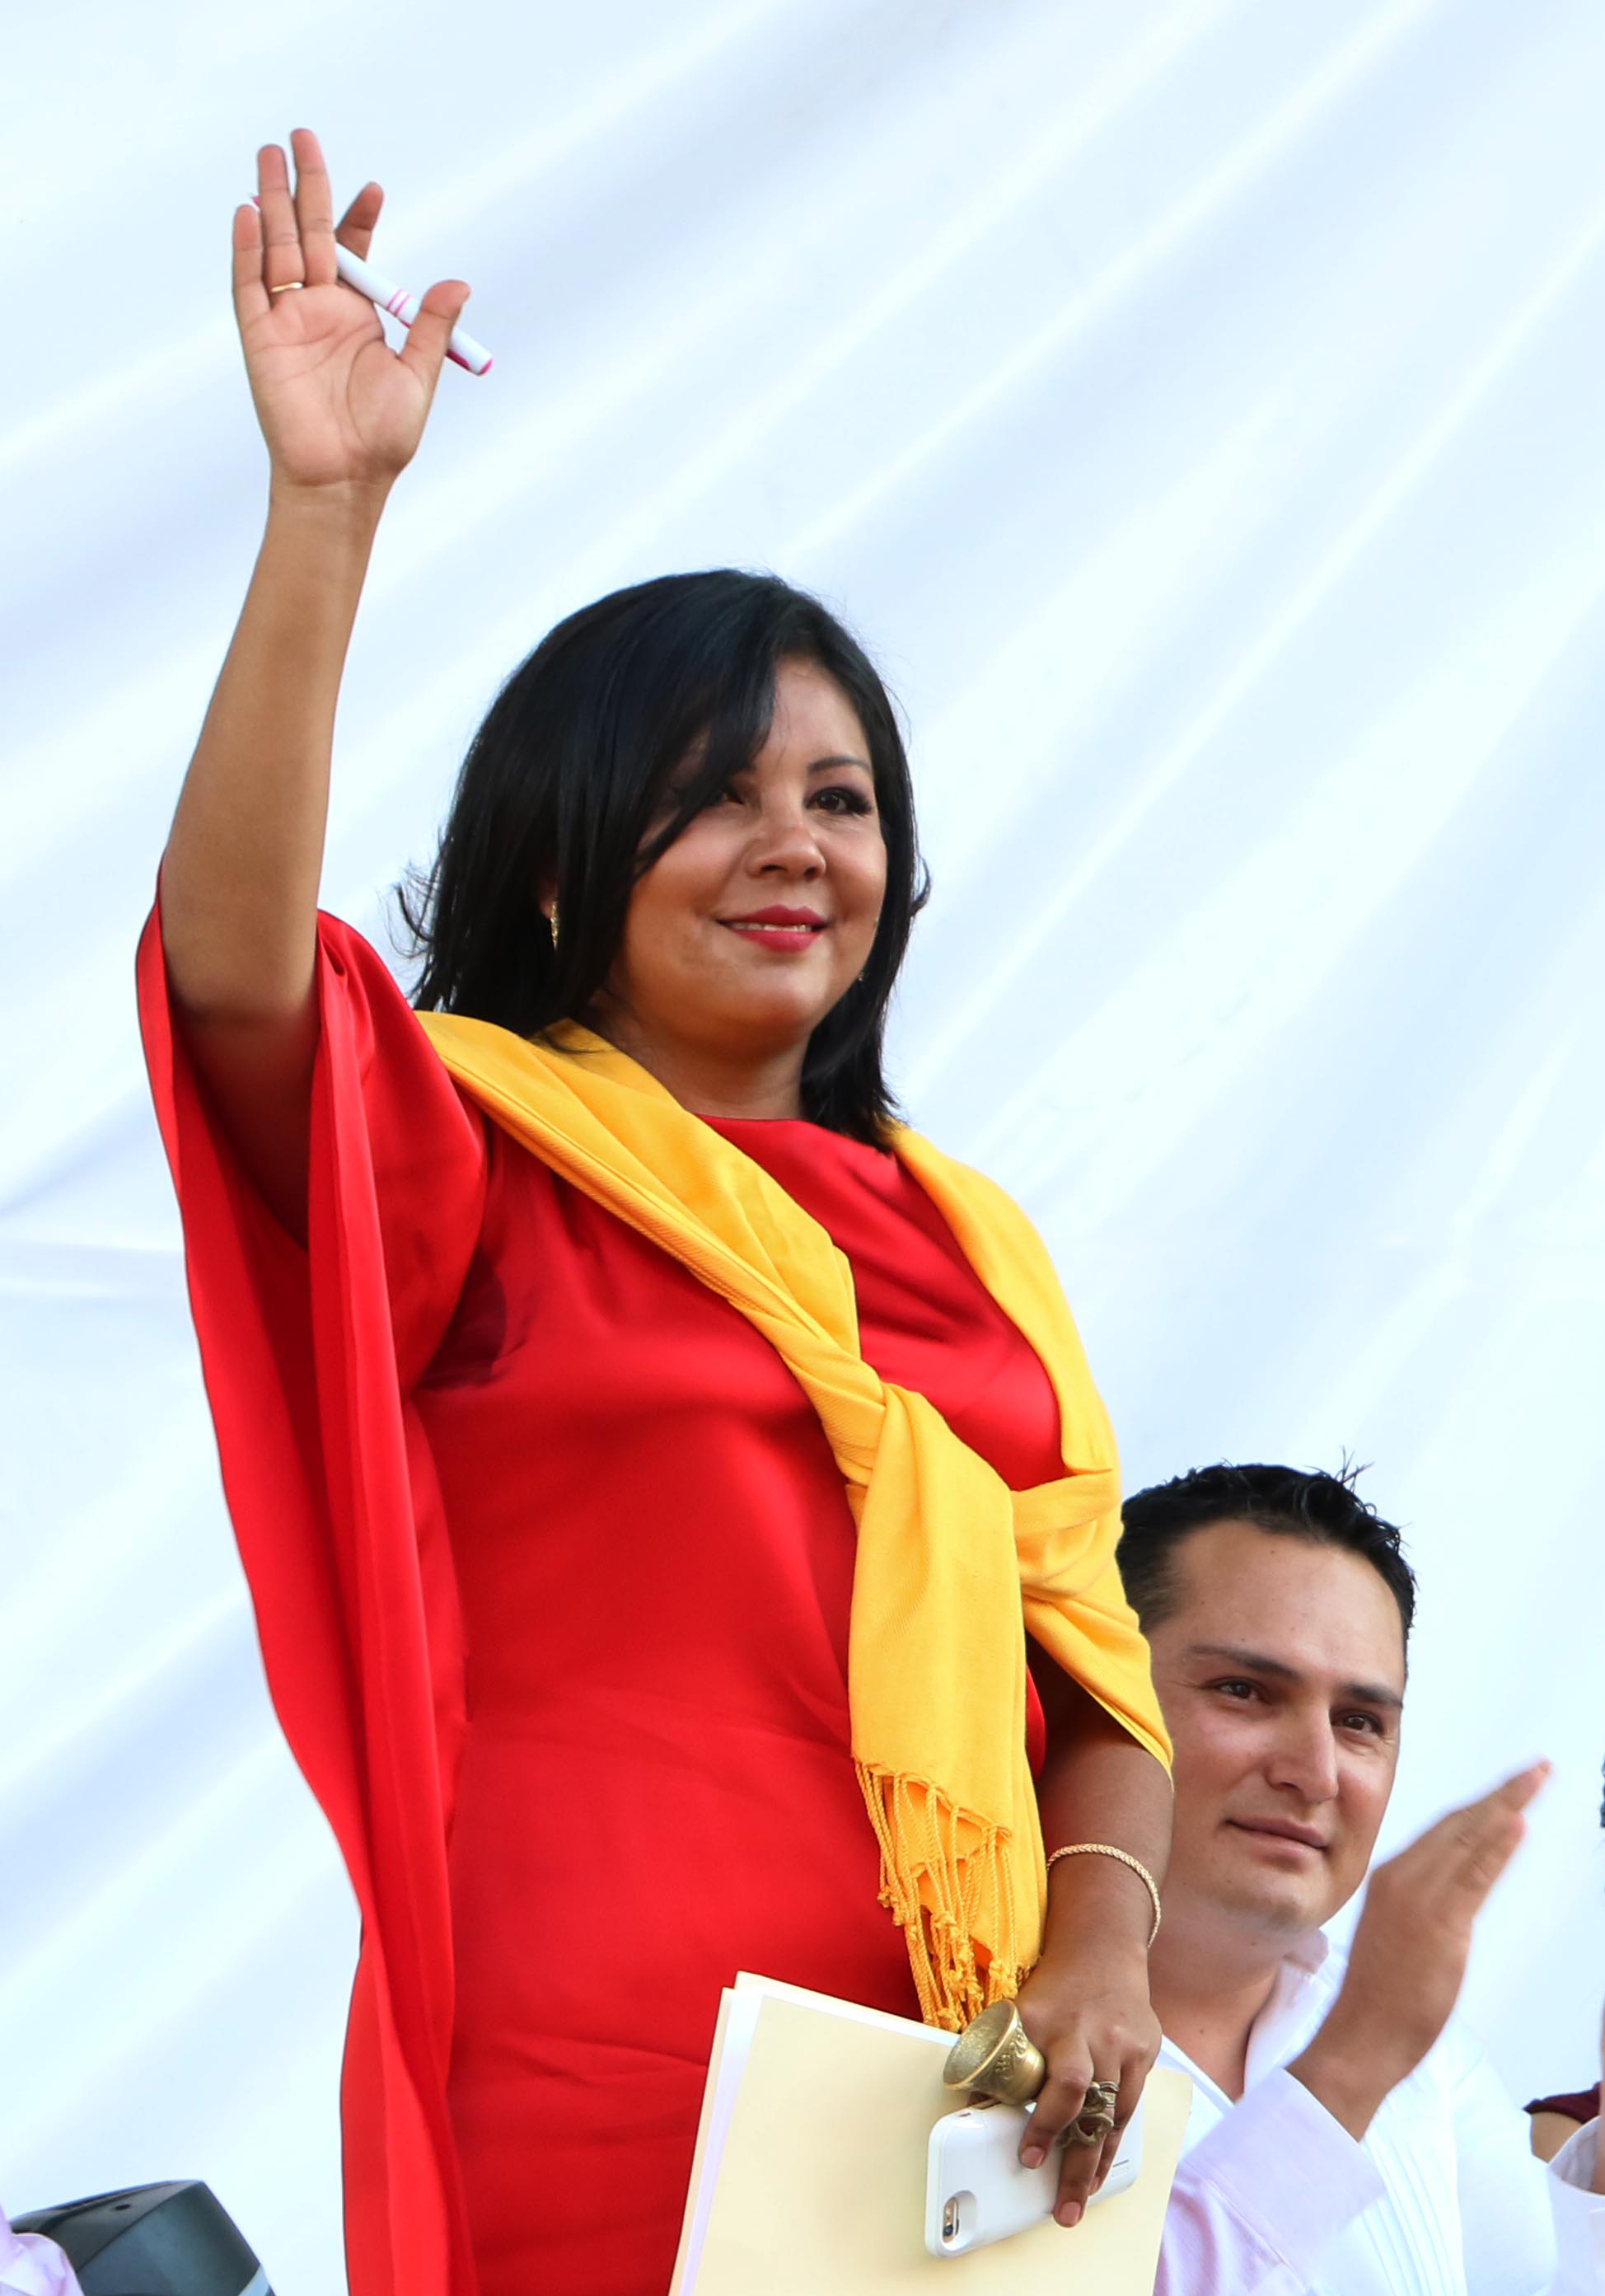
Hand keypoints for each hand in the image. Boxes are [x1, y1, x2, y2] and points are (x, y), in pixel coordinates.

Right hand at [233, 129, 470, 495]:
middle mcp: (320, 311)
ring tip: (269, 154)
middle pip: (308, 234)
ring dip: (271, 201)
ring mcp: (288, 321)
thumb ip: (429, 325)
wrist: (345, 477)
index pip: (355, 251)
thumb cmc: (382, 437)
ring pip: (276, 247)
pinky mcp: (260, 339)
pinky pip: (249, 286)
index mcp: (357, 315)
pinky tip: (246, 212)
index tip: (373, 189)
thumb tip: (458, 281)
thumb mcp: (417, 374)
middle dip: (306, 186)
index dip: (360, 217)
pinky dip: (247, 250)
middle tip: (302, 137)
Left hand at [1013, 1940, 1159, 2228]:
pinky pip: (1131, 2107)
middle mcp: (1093, 2036)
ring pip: (1114, 2115)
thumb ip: (1001, 2057)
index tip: (1029, 2157)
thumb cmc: (1053, 1992)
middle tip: (1062, 2208)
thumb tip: (970, 2106)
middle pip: (1091, 2107)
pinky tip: (1100, 2167)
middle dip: (1075, 2164)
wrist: (1101, 1952)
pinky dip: (1114, 2140)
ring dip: (1096, 2164)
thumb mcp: (1020, 2013)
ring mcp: (1124, 2045)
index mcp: (1054, 2025)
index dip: (1046, 2124)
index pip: (1059, 2083)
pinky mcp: (1145, 2053)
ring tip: (1078, 2200)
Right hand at [1291, 1761, 1548, 2138]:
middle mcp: (1403, 1878)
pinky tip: (1517, 1824)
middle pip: (1460, 1823)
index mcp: (1392, 1878)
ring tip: (1535, 1780)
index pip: (1445, 1829)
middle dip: (1502, 1792)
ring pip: (1470, 1838)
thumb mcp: (1398, 1936)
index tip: (1509, 1784)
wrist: (1361, 2035)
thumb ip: (1424, 1907)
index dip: (1481, 1803)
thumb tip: (1457, 1892)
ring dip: (1507, 1804)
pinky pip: (1474, 1875)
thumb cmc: (1378, 1996)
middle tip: (1535, 1769)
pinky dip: (1497, 1845)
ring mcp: (1420, 1898)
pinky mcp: (1440, 1923)